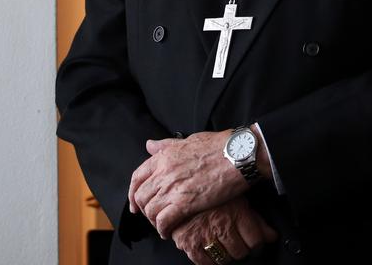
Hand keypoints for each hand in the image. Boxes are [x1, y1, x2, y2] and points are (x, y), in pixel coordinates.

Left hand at [128, 130, 247, 237]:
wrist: (238, 155)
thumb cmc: (219, 146)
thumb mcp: (188, 140)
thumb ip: (167, 145)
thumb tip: (150, 145)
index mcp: (164, 157)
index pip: (137, 177)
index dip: (133, 193)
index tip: (136, 203)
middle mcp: (164, 172)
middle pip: (141, 196)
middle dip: (143, 209)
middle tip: (152, 216)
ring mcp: (173, 188)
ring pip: (150, 210)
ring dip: (154, 220)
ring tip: (162, 225)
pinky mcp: (185, 203)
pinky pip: (164, 221)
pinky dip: (163, 229)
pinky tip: (168, 232)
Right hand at [171, 197, 277, 263]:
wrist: (181, 184)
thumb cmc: (211, 190)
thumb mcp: (237, 199)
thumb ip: (255, 219)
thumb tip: (271, 236)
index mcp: (235, 212)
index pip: (255, 241)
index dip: (257, 244)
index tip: (254, 243)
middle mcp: (221, 225)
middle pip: (240, 252)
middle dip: (240, 249)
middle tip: (236, 241)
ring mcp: (204, 235)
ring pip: (223, 259)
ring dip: (225, 254)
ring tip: (222, 244)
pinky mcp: (188, 242)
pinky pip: (203, 262)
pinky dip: (208, 260)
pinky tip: (210, 250)